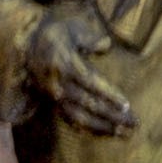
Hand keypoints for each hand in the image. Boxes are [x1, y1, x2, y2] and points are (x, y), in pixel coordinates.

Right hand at [16, 0, 138, 138]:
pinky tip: (108, 133)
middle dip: (112, 115)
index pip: (90, 83)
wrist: (27, 48)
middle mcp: (58, 85)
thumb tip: (106, 45)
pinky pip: (72, 122)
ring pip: (80, 118)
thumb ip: (89, 38)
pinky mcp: (53, 106)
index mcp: (64, 64)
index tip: (126, 104)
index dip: (108, 95)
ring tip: (125, 133)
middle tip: (134, 123)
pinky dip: (90, 129)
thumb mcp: (71, 29)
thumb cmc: (55, 36)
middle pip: (88, 104)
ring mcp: (55, 98)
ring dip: (104, 128)